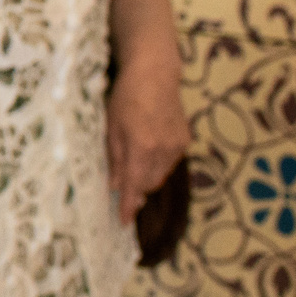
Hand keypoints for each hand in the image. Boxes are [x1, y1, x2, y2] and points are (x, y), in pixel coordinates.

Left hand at [107, 55, 188, 223]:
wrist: (155, 74)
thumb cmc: (126, 98)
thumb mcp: (111, 127)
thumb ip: (114, 158)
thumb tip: (113, 185)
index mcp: (141, 146)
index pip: (134, 184)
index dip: (128, 205)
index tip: (124, 221)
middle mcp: (163, 149)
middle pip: (150, 183)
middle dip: (136, 191)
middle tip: (124, 195)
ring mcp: (177, 145)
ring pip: (161, 174)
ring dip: (147, 178)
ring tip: (134, 172)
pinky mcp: (185, 140)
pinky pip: (169, 162)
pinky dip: (157, 165)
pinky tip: (147, 155)